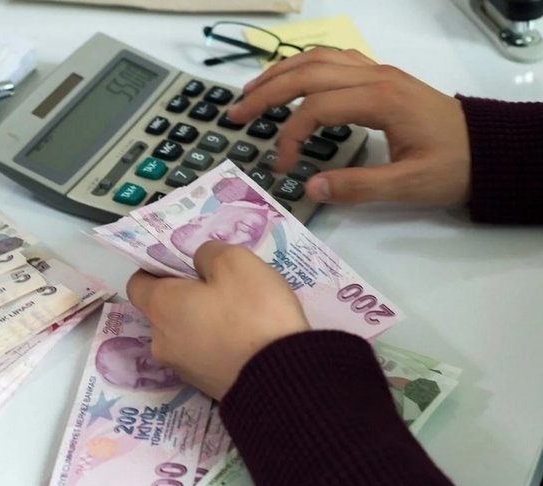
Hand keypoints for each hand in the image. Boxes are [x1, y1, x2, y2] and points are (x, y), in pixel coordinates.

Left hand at [126, 240, 309, 400]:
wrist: (283, 380)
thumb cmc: (253, 313)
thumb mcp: (236, 262)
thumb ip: (208, 254)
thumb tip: (199, 264)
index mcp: (161, 307)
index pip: (137, 284)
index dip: (157, 270)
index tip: (185, 265)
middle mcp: (162, 341)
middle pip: (163, 310)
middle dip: (186, 296)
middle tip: (222, 287)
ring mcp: (183, 369)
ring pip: (185, 333)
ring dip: (204, 321)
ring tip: (241, 314)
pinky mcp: (206, 387)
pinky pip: (204, 354)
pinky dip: (217, 344)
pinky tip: (246, 337)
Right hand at [227, 49, 470, 205]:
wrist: (488, 147)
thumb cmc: (453, 166)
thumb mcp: (409, 186)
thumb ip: (357, 188)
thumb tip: (310, 187)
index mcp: (381, 100)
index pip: (317, 107)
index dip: (290, 134)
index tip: (280, 166)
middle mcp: (375, 76)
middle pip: (308, 72)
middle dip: (267, 92)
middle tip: (235, 114)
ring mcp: (377, 71)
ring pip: (318, 58)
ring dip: (280, 72)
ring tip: (250, 93)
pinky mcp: (379, 76)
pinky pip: (333, 58)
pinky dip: (304, 65)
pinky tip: (289, 79)